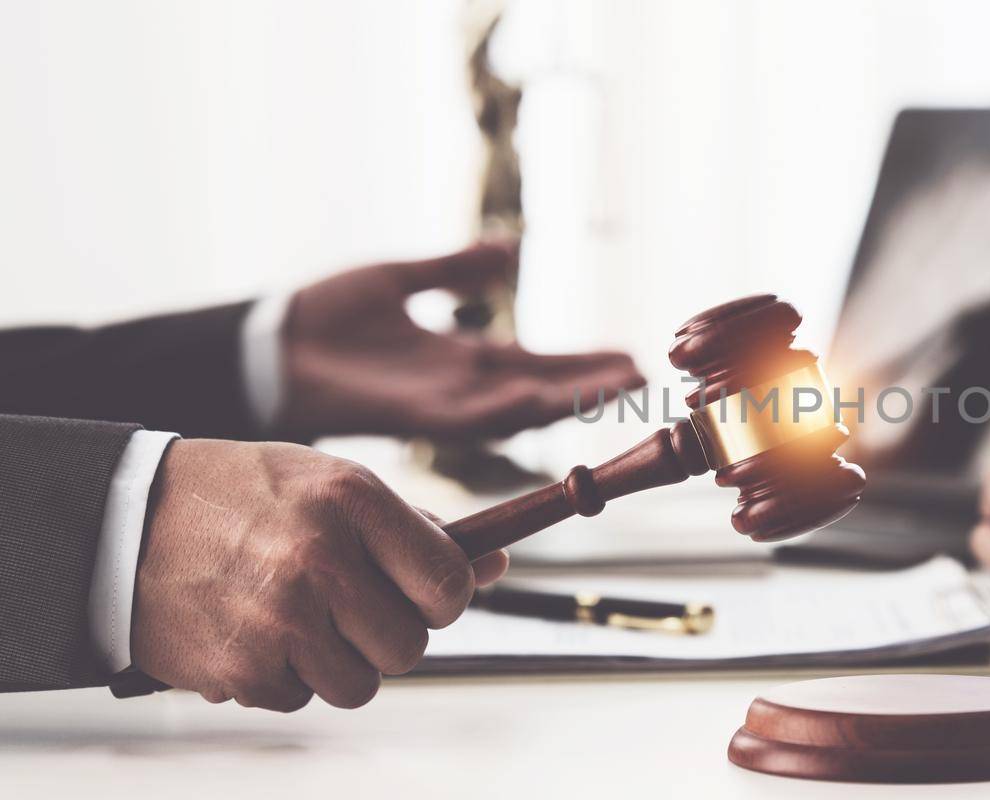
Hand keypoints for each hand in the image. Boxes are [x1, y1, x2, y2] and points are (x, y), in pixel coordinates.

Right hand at [130, 439, 509, 711]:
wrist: (125, 523)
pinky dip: (285, 676)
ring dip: (340, 662)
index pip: (449, 583)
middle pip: (411, 645)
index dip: (445, 597)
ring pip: (361, 684)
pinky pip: (301, 698)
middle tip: (351, 606)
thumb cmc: (247, 499)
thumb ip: (413, 529)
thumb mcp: (331, 485)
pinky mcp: (242, 668)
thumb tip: (499, 563)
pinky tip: (256, 630)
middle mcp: (319, 558)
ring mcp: (279, 618)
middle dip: (389, 634)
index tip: (423, 592)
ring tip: (301, 617)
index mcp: (352, 500)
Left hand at [279, 243, 645, 438]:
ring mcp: (439, 404)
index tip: (631, 357)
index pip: (536, 363)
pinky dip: (507, 408)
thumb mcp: (400, 278)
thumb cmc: (323, 315)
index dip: (583, 362)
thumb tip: (509, 250)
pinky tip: (541, 397)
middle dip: (591, 385)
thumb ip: (455, 268)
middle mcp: (460, 387)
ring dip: (567, 398)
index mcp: (460, 358)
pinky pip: (470, 417)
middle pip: (542, 388)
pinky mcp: (412, 414)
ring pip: (519, 407)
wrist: (268, 345)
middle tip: (643, 377)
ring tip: (615, 388)